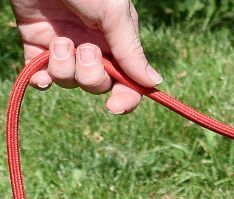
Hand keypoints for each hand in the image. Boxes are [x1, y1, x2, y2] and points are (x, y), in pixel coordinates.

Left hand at [11, 0, 160, 113]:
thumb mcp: (113, 13)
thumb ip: (130, 50)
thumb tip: (153, 84)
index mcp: (116, 42)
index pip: (128, 82)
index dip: (125, 98)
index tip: (114, 106)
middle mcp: (92, 48)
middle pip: (98, 86)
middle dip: (92, 76)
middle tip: (85, 49)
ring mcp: (65, 48)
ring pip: (70, 82)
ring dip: (65, 68)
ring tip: (58, 41)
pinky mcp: (36, 44)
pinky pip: (41, 77)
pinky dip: (41, 80)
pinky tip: (40, 73)